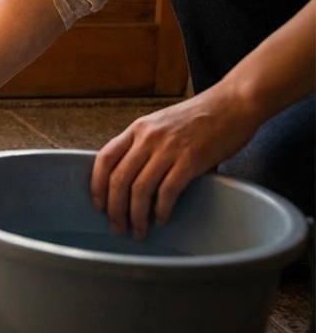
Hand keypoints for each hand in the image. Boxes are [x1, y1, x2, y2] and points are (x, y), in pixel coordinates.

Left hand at [91, 91, 258, 238]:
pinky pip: (168, 190)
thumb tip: (134, 177)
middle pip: (119, 179)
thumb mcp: (162, 123)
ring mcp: (169, 148)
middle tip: (118, 227)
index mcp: (137, 129)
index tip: (98, 205)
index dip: (97, 185)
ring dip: (136, 215)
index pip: (104, 159)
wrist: (235, 102)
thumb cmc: (201, 115)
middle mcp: (148, 138)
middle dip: (115, 209)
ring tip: (139, 231)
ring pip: (140, 189)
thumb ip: (146, 145)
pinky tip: (161, 219)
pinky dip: (161, 209)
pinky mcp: (191, 159)